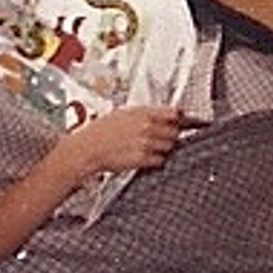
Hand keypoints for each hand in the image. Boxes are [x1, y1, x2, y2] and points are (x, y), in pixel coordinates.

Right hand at [63, 104, 184, 176]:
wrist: (87, 148)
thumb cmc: (101, 131)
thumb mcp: (124, 113)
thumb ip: (146, 113)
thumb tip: (166, 114)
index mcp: (143, 113)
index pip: (174, 113)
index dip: (181, 119)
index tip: (185, 121)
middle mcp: (147, 126)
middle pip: (175, 131)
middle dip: (171, 135)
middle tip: (160, 137)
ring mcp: (146, 143)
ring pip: (170, 146)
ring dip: (163, 148)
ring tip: (149, 147)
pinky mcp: (142, 158)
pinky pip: (160, 160)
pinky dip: (156, 160)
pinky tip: (145, 157)